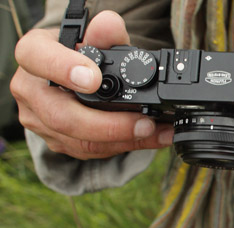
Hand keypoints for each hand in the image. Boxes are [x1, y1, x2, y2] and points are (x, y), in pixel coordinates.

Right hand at [10, 11, 172, 159]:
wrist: (73, 75)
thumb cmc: (80, 55)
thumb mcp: (93, 39)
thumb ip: (104, 34)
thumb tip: (110, 25)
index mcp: (33, 56)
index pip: (38, 59)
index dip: (64, 70)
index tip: (94, 79)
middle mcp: (32, 92)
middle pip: (63, 117)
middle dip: (110, 125)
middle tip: (145, 123)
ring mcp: (43, 122)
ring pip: (82, 141)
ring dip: (125, 140)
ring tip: (157, 132)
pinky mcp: (60, 142)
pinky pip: (92, 150)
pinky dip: (125, 145)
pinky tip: (148, 138)